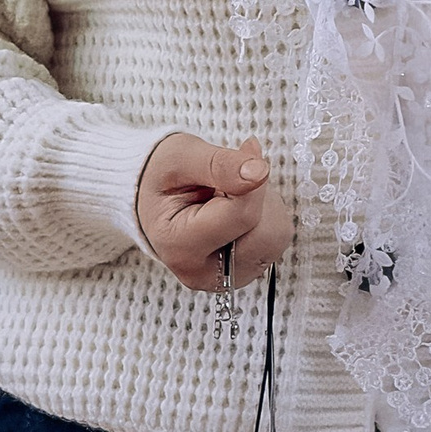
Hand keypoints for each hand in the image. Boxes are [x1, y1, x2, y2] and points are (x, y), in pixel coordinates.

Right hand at [136, 133, 290, 292]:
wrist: (152, 196)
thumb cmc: (162, 177)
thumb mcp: (180, 156)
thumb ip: (220, 165)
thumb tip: (259, 172)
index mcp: (179, 247)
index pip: (244, 215)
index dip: (252, 178)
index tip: (243, 155)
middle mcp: (203, 272)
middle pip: (268, 234)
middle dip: (259, 197)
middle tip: (229, 183)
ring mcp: (227, 276)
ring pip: (277, 236)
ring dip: (264, 205)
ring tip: (230, 196)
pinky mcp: (244, 270)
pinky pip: (277, 239)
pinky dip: (266, 216)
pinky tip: (237, 209)